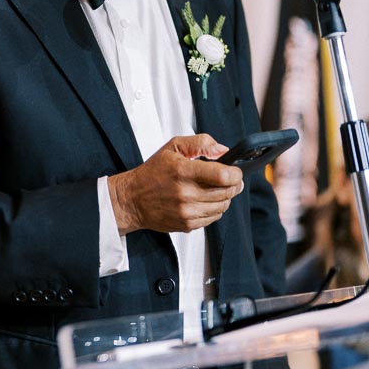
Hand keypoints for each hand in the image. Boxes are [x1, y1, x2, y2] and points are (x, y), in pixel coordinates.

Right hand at [108, 134, 243, 234]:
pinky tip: (203, 201)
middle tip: (229, 179)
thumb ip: (200, 143)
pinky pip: (213, 218)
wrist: (132, 199)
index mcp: (183, 171)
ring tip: (214, 189)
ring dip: (224, 197)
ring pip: (223, 206)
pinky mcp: (187, 224)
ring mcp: (187, 212)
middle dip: (233, 184)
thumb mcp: (173, 147)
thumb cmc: (153, 172)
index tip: (235, 171)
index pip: (223, 176)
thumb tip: (223, 150)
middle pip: (227, 192)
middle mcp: (185, 193)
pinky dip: (214, 209)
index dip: (235, 173)